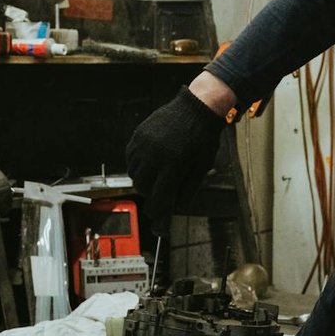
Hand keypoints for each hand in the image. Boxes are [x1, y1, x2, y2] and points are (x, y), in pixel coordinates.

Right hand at [125, 87, 227, 235]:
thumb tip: (177, 208)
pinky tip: (151, 164)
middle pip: (144, 188)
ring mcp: (144, 144)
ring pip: (135, 174)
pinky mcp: (138, 136)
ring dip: (145, 181)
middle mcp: (155, 154)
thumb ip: (188, 189)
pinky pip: (131, 159)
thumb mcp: (202, 166)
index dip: (160, 215)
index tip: (160, 228)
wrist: (197, 107)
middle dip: (153, 196)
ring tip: (159, 177)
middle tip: (163, 196)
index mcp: (173, 164)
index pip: (160, 198)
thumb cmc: (204, 138)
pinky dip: (138, 166)